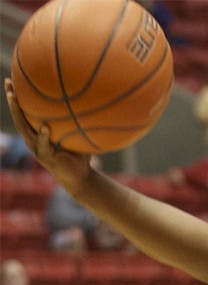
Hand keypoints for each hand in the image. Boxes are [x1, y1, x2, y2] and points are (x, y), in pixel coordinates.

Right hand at [4, 78, 92, 192]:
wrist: (81, 177)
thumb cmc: (80, 154)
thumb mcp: (79, 134)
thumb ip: (80, 120)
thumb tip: (94, 98)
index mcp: (39, 133)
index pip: (26, 113)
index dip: (19, 98)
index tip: (13, 80)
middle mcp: (34, 139)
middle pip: (19, 117)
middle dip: (12, 100)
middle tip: (8, 83)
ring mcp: (37, 149)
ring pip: (24, 129)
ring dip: (18, 114)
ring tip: (14, 98)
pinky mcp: (45, 158)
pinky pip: (43, 146)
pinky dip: (43, 137)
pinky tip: (44, 127)